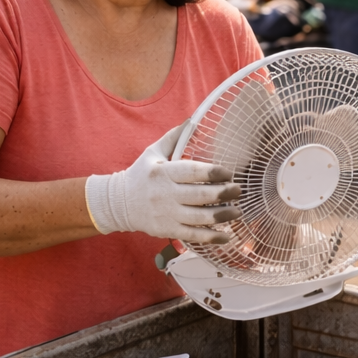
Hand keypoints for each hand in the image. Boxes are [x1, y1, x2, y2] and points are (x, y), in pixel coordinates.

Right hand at [85, 124, 242, 242]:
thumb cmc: (141, 174)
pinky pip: (193, 235)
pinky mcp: (168, 230)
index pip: (193, 171)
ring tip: (237, 211)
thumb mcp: (153, 152)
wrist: (118, 203)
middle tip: (239, 190)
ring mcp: (167, 214)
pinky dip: (212, 237)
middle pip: (200, 196)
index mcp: (164, 172)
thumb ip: (174, 137)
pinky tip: (226, 236)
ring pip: (200, 218)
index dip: (214, 173)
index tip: (229, 173)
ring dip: (223, 216)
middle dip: (224, 193)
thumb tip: (194, 120)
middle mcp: (165, 194)